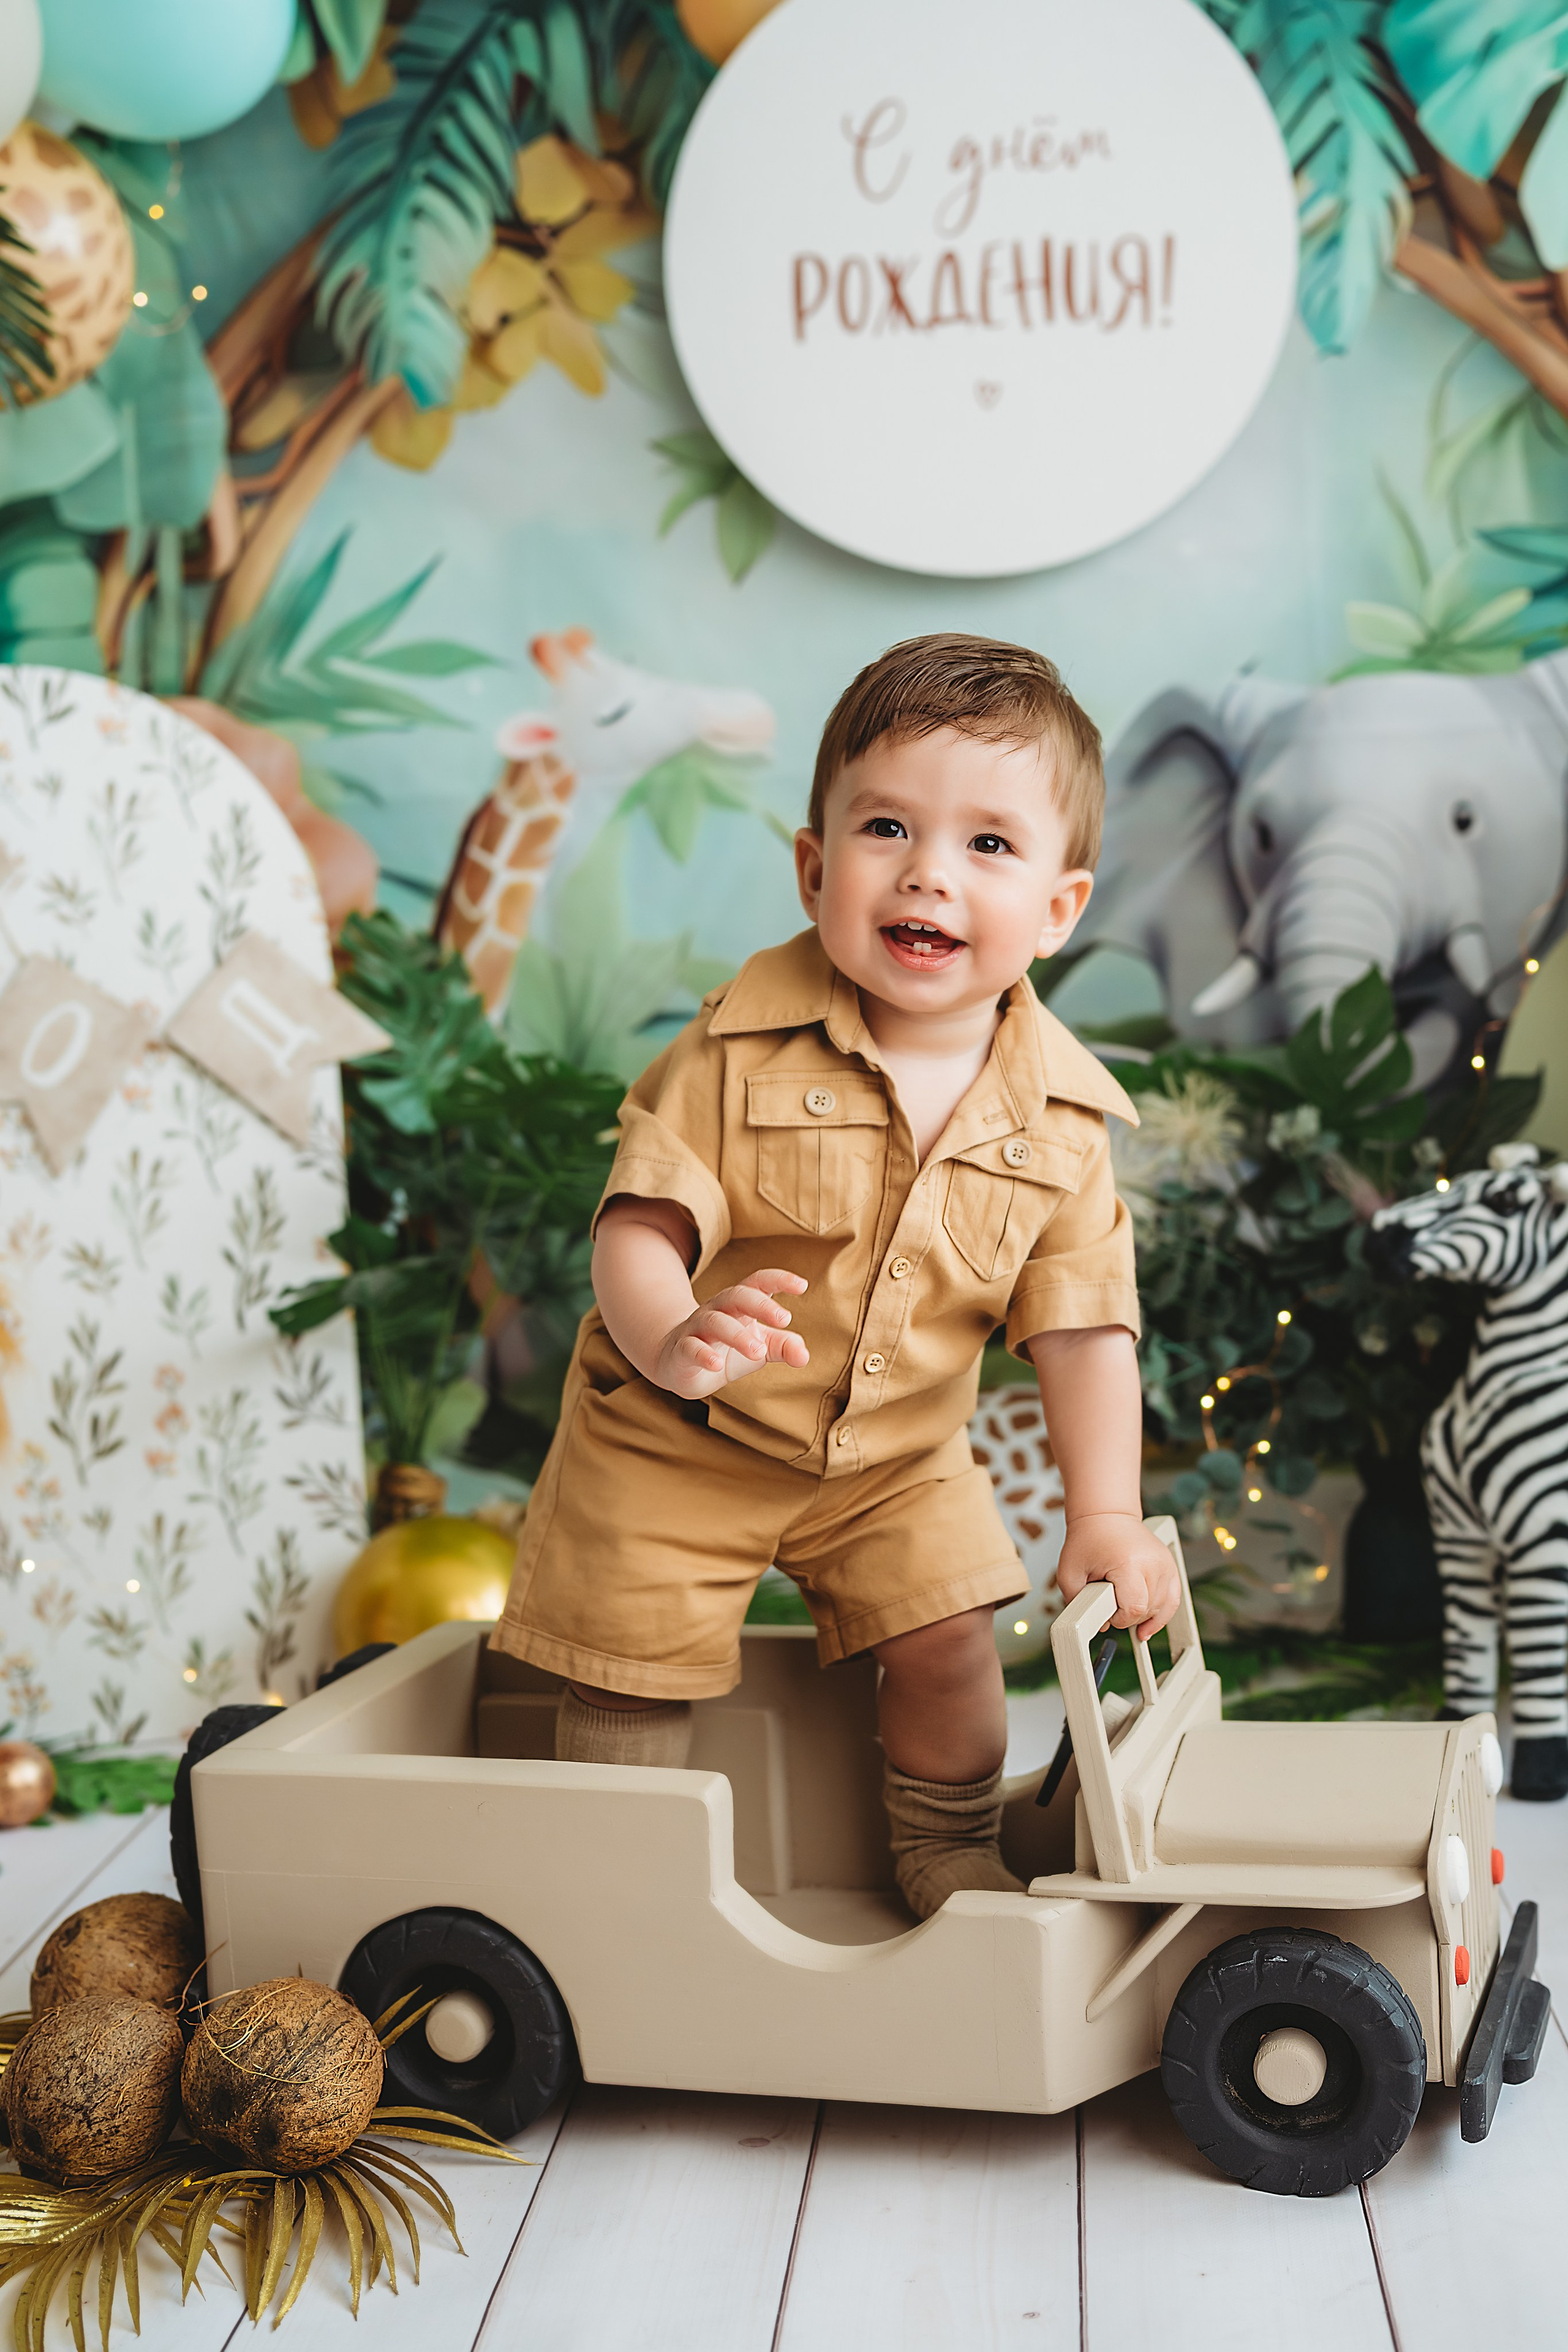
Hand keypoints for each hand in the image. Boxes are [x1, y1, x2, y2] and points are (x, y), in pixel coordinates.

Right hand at [653, 1268, 808, 1399]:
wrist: (680, 1364)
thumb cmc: (726, 1350)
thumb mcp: (759, 1347)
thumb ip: (782, 1347)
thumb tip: (804, 1355)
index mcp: (739, 1304)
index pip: (758, 1283)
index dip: (779, 1279)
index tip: (802, 1286)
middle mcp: (718, 1309)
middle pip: (736, 1295)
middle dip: (761, 1304)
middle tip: (784, 1319)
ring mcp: (697, 1328)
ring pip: (716, 1322)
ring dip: (738, 1335)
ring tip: (758, 1351)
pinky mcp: (682, 1350)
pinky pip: (690, 1347)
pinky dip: (703, 1354)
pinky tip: (716, 1365)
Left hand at [1055, 1513, 1178, 1641]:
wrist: (1106, 1515)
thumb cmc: (1088, 1540)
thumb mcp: (1069, 1572)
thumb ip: (1078, 1602)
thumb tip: (1101, 1624)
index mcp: (1129, 1563)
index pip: (1135, 1608)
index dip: (1120, 1619)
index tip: (1108, 1613)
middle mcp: (1153, 1563)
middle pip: (1149, 1610)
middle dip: (1130, 1617)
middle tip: (1112, 1607)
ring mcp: (1165, 1563)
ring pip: (1163, 1607)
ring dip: (1145, 1616)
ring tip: (1126, 1612)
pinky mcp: (1170, 1566)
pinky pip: (1173, 1599)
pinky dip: (1162, 1614)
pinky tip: (1149, 1626)